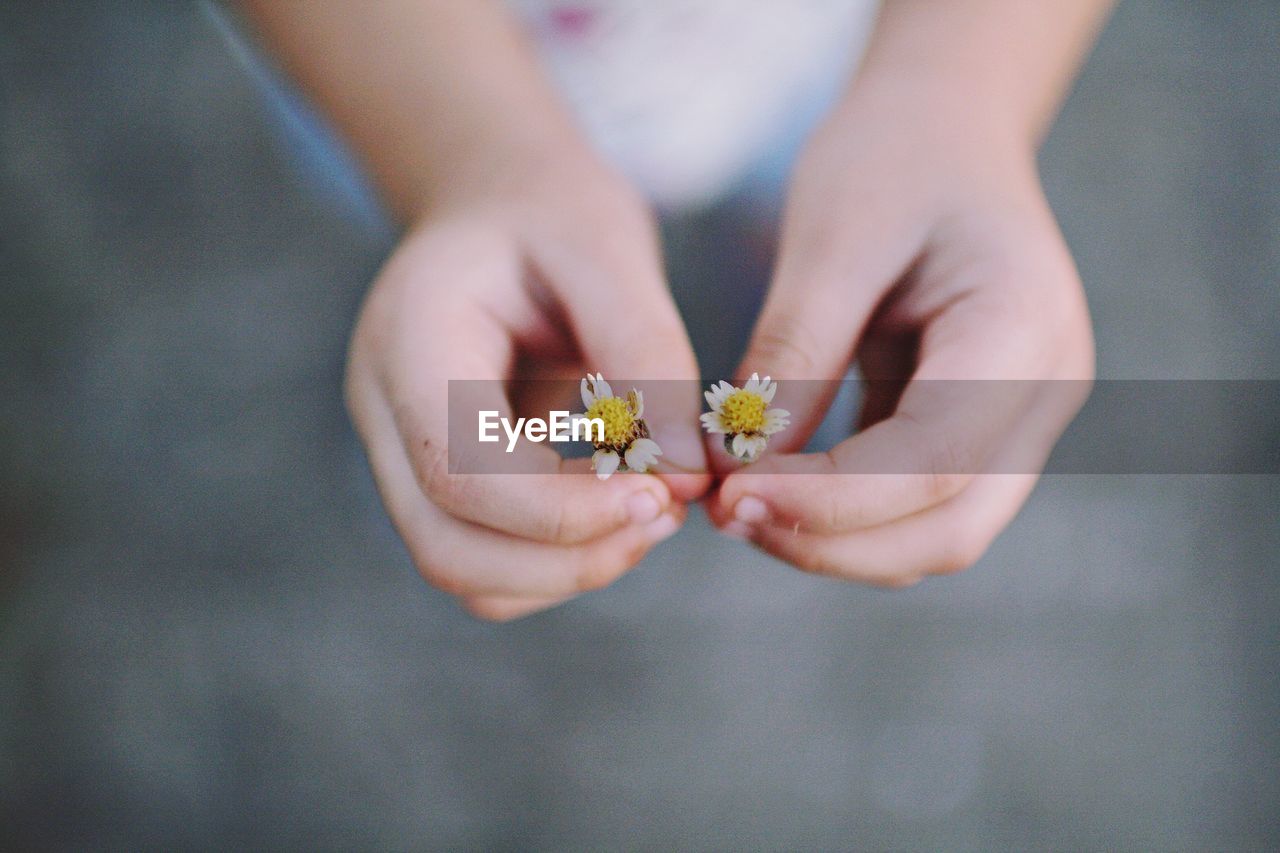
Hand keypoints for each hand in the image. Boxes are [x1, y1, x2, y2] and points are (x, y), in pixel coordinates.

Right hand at [346, 144, 709, 620]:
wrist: (498, 204)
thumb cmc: (552, 214)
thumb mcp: (608, 249)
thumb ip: (645, 354)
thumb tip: (685, 474)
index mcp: (409, 340)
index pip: (457, 471)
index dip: (561, 511)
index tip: (660, 497)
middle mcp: (385, 410)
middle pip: (445, 546)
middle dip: (567, 558)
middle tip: (666, 514)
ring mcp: (402, 453)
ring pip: (463, 571)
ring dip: (567, 567)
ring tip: (653, 507)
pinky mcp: (440, 480)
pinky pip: (487, 560)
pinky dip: (558, 558)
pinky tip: (619, 506)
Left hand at [706, 86, 1093, 586]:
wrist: (947, 128)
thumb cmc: (891, 160)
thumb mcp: (829, 238)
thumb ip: (793, 353)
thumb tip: (740, 465)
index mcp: (1023, 328)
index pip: (935, 461)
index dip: (830, 501)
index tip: (730, 496)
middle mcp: (1044, 390)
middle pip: (952, 527)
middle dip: (833, 541)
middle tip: (725, 514)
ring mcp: (1023, 417)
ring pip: (940, 531)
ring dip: (837, 540)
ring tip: (738, 503)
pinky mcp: (983, 427)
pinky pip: (922, 501)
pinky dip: (848, 513)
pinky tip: (774, 486)